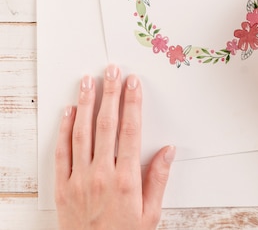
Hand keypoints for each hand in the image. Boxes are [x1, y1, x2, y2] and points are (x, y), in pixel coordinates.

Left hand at [55, 65, 174, 229]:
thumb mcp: (151, 215)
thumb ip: (158, 179)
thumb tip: (168, 150)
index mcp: (127, 179)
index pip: (130, 130)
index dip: (132, 102)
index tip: (133, 82)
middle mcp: (102, 175)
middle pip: (106, 124)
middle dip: (110, 93)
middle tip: (112, 70)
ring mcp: (79, 179)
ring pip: (82, 132)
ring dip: (86, 103)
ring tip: (88, 81)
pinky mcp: (62, 187)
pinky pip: (62, 152)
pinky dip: (64, 129)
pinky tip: (68, 111)